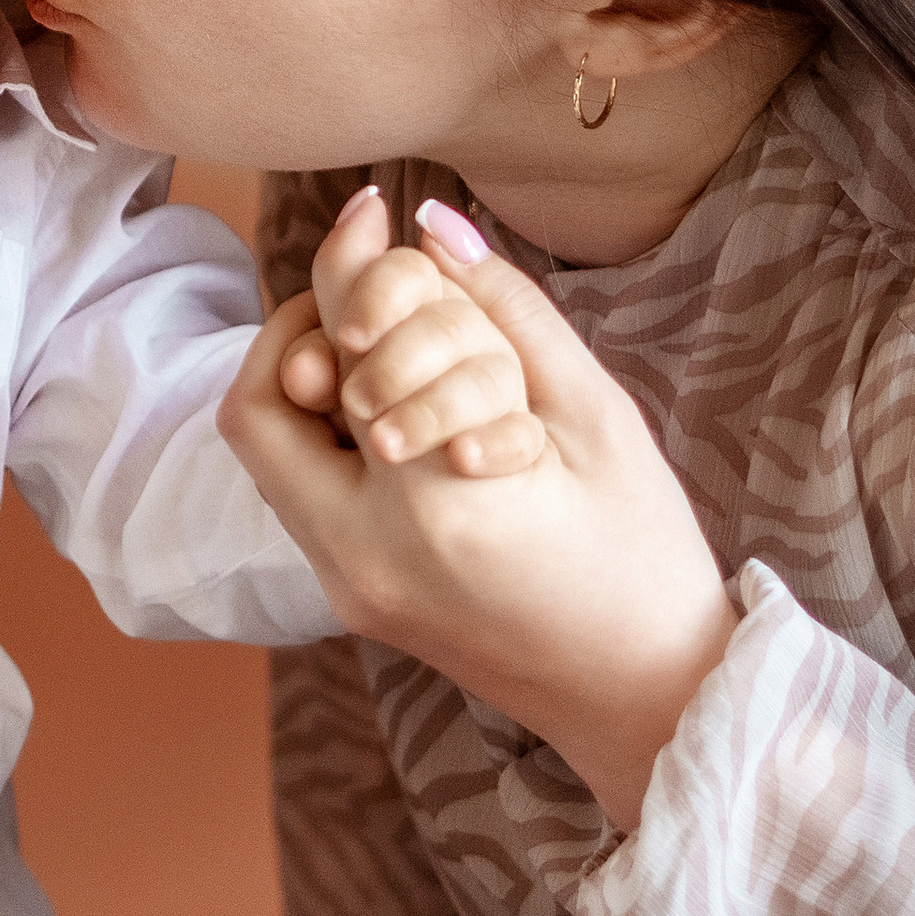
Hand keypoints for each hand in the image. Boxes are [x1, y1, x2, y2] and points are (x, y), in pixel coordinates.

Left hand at [220, 196, 735, 828]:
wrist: (650, 702)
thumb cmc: (644, 558)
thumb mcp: (595, 418)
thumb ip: (505, 314)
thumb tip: (432, 226)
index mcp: (429, 508)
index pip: (340, 348)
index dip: (346, 265)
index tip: (373, 213)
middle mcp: (361, 554)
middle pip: (264, 404)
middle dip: (315, 330)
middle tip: (383, 301)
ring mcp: (346, 584)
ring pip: (271, 449)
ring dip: (317, 382)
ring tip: (397, 353)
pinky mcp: (350, 597)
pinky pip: (302, 490)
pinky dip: (333, 433)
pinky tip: (405, 411)